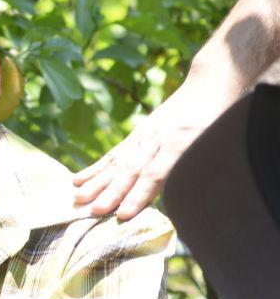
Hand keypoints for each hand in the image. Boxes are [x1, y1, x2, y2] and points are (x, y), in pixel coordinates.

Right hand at [72, 78, 236, 220]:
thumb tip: (192, 200)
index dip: (139, 195)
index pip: (155, 174)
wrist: (210, 84)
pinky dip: (95, 168)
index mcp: (181, 143)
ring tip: (78, 198)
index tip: (123, 214)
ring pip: (117, 162)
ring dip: (97, 182)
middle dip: (111, 192)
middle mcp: (158, 140)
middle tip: (94, 211)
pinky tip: (77, 180)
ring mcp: (144, 137)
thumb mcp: (219, 142)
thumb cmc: (220, 122)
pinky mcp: (136, 136)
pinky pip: (113, 154)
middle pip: (131, 170)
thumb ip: (200, 167)